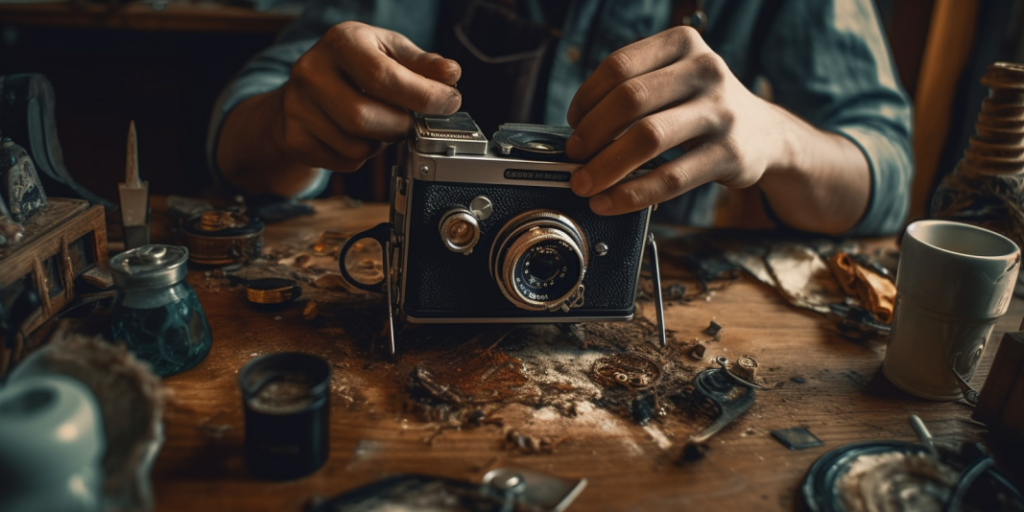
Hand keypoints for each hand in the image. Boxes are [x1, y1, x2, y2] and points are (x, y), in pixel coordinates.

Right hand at [274, 22, 462, 171]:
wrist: (306, 89)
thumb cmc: (355, 67)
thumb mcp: (390, 52)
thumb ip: (423, 64)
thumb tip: (450, 74)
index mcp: (341, 41)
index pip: (381, 76)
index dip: (422, 96)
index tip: (449, 103)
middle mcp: (311, 71)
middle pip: (363, 117)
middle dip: (399, 126)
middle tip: (411, 122)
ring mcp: (298, 107)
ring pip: (356, 147)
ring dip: (382, 144)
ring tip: (382, 126)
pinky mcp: (295, 138)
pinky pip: (345, 162)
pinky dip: (363, 157)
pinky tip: (360, 137)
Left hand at [565, 26, 788, 215]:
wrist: (764, 134)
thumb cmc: (703, 106)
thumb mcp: (675, 79)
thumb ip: (632, 92)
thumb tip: (577, 132)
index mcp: (683, 43)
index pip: (619, 66)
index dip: (586, 99)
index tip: (573, 124)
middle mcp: (706, 70)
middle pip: (629, 99)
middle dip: (591, 134)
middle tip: (573, 158)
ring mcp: (721, 112)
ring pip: (648, 138)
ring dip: (606, 166)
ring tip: (585, 184)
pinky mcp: (730, 154)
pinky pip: (671, 178)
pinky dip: (633, 194)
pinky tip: (611, 202)